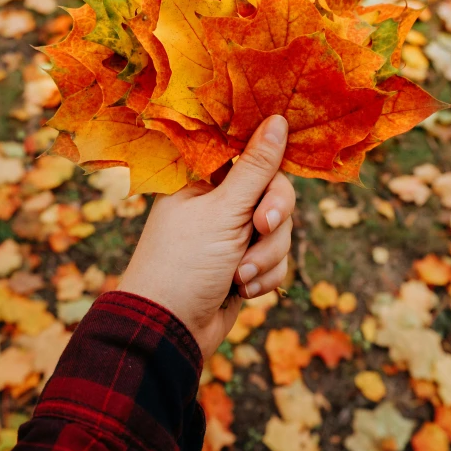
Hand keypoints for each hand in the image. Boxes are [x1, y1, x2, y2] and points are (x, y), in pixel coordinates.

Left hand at [119, 115, 294, 358]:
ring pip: (280, 229)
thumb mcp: (224, 211)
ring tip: (238, 276)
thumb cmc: (185, 263)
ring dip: (266, 255)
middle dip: (273, 217)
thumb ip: (257, 168)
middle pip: (275, 192)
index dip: (270, 166)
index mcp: (204, 178)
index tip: (273, 180)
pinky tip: (240, 290)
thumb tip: (278, 120)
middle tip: (260, 227)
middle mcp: (219, 201)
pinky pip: (275, 259)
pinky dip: (264, 276)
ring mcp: (232, 233)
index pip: (252, 154)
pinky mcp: (244, 262)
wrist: (169, 330)